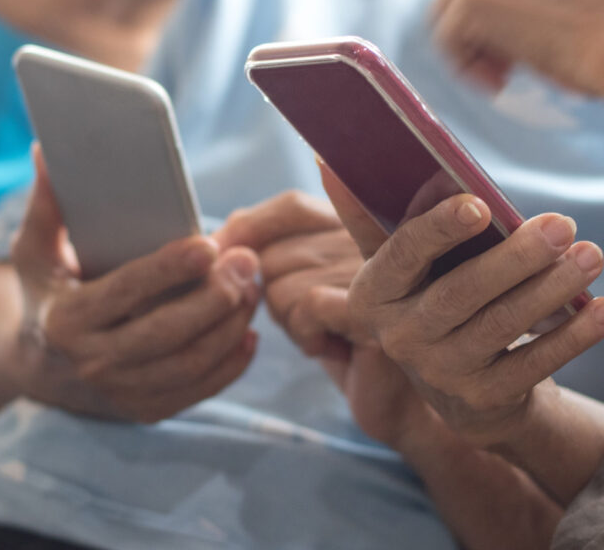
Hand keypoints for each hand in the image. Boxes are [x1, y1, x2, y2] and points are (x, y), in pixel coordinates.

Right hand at [9, 146, 260, 423]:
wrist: (39, 368)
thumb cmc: (47, 292)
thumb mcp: (33, 252)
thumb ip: (45, 206)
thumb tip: (46, 151)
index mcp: (65, 320)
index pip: (125, 292)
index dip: (168, 270)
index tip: (207, 245)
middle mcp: (91, 363)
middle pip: (166, 333)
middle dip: (214, 298)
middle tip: (247, 262)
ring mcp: (120, 393)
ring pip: (189, 363)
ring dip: (230, 326)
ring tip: (252, 287)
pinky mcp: (146, 411)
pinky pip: (198, 389)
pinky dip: (231, 363)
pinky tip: (248, 331)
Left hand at [214, 190, 362, 353]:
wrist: (391, 397)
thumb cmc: (340, 336)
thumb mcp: (301, 285)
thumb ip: (266, 249)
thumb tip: (212, 241)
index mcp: (356, 220)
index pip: (290, 205)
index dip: (250, 231)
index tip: (228, 261)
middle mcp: (371, 235)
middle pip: (274, 254)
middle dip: (274, 297)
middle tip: (310, 319)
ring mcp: (378, 269)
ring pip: (281, 285)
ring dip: (291, 323)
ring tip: (326, 334)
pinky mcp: (377, 306)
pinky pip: (307, 306)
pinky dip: (307, 335)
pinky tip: (333, 348)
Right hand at [330, 166, 603, 446]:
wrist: (457, 387)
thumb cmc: (427, 298)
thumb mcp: (398, 264)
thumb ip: (372, 216)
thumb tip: (328, 160)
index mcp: (373, 293)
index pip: (401, 255)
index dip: (438, 229)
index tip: (480, 204)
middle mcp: (398, 336)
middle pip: (459, 292)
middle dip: (515, 258)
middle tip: (563, 225)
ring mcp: (440, 372)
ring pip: (500, 324)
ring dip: (551, 289)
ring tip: (590, 256)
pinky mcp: (483, 397)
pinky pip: (532, 363)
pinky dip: (571, 336)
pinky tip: (602, 309)